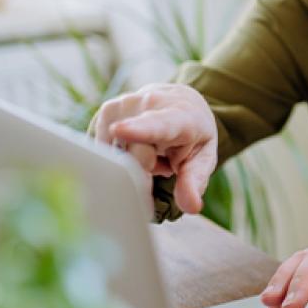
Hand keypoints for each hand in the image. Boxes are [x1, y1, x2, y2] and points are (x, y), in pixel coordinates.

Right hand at [91, 83, 217, 213]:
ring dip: (131, 163)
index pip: (156, 125)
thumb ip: (195, 181)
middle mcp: (147, 104)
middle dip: (144, 172)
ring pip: (116, 155)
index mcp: (177, 116)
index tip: (119, 130)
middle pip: (132, 155)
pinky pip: (105, 151)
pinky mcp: (105, 113)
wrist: (178, 100)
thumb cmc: (191, 133)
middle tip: (162, 164)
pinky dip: (118, 157)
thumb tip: (191, 207)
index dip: (138, 130)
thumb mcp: (202, 156)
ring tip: (149, 151)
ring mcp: (123, 105)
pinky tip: (132, 147)